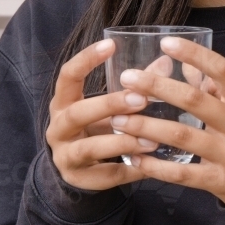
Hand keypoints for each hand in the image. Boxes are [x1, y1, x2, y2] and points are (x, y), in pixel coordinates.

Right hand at [45, 39, 159, 189]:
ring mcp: (65, 155)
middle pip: (77, 114)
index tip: (111, 45)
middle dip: (109, 106)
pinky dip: (130, 170)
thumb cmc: (97, 126)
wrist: (78, 168)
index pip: (67, 75)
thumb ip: (134, 86)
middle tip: (141, 100)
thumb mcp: (109, 106)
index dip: (86, 60)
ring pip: (88, 149)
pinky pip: (105, 175)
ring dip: (121, 142)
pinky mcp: (79, 179)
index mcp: (63, 102)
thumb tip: (166, 62)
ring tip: (151, 140)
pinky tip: (151, 165)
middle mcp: (58, 128)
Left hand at [110, 36, 224, 205]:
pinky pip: (181, 174)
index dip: (195, 54)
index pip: (223, 71)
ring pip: (181, 137)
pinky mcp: (219, 182)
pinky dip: (154, 167)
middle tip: (127, 79)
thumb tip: (190, 70)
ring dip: (145, 126)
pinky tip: (134, 159)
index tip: (166, 43)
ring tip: (118, 119)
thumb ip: (222, 91)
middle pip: (194, 101)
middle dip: (157, 87)